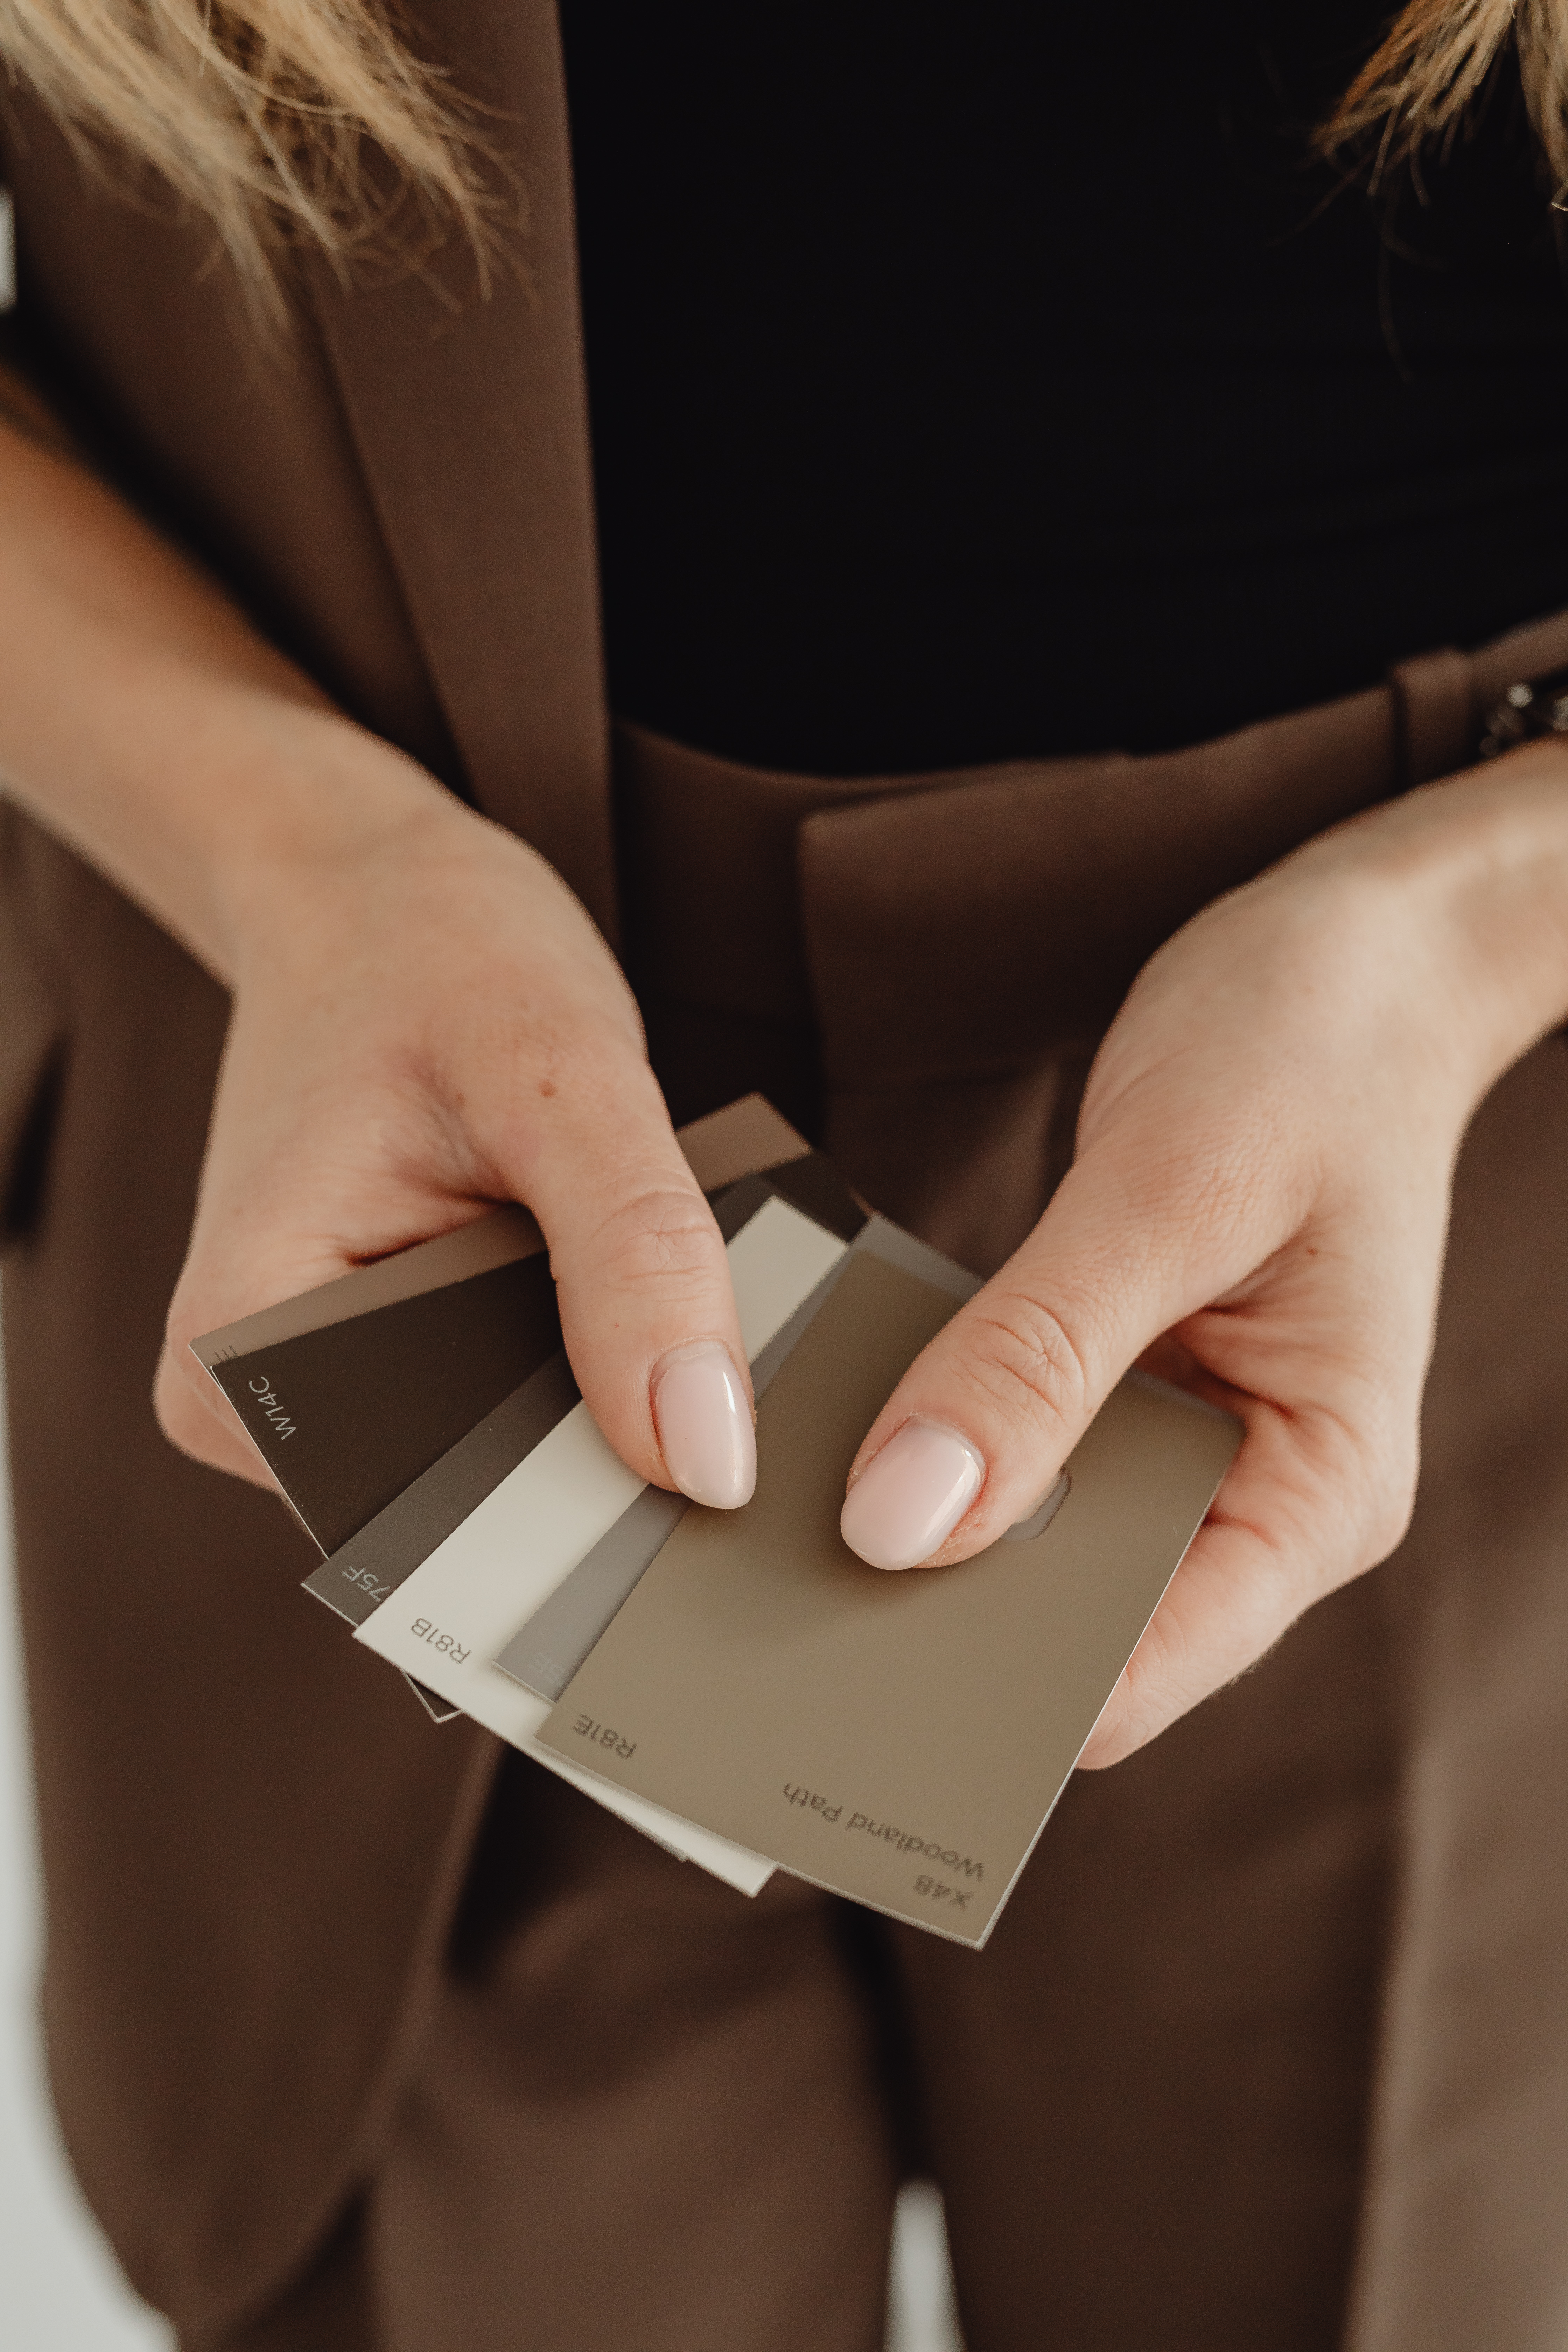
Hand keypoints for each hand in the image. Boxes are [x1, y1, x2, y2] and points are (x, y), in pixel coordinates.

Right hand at [154, 764, 755, 1510]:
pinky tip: (627, 1302)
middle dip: (606, 1449)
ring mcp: (315, 1389)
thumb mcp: (563, 1075)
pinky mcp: (378, 1364)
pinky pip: (508, 1412)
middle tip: (715, 1372)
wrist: (369, 897)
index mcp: (237, 1346)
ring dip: (605, 1400)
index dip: (587, 1507)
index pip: (435, 1513)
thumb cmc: (434, 953)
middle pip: (471, 1503)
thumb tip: (704, 1457)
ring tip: (661, 1306)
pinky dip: (587, 1364)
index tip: (717, 1489)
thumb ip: (637, 1258)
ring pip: (503, 1466)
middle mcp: (249, 1398)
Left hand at [839, 748, 1567, 1765]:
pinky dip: (934, 1437)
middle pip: (1070, 1628)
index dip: (981, 1689)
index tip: (823, 1665)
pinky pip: (1017, 1448)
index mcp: (1317, 1491)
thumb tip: (901, 1522)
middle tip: (755, 1592)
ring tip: (766, 1513)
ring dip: (913, 1523)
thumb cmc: (1307, 1050)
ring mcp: (1187, 1445)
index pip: (1136, 1673)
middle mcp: (1253, 1498)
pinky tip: (834, 1418)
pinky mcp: (1126, 1385)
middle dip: (929, 1613)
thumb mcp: (1169, 1192)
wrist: (1361, 954)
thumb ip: (1037, 1357)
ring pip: (1028, 1545)